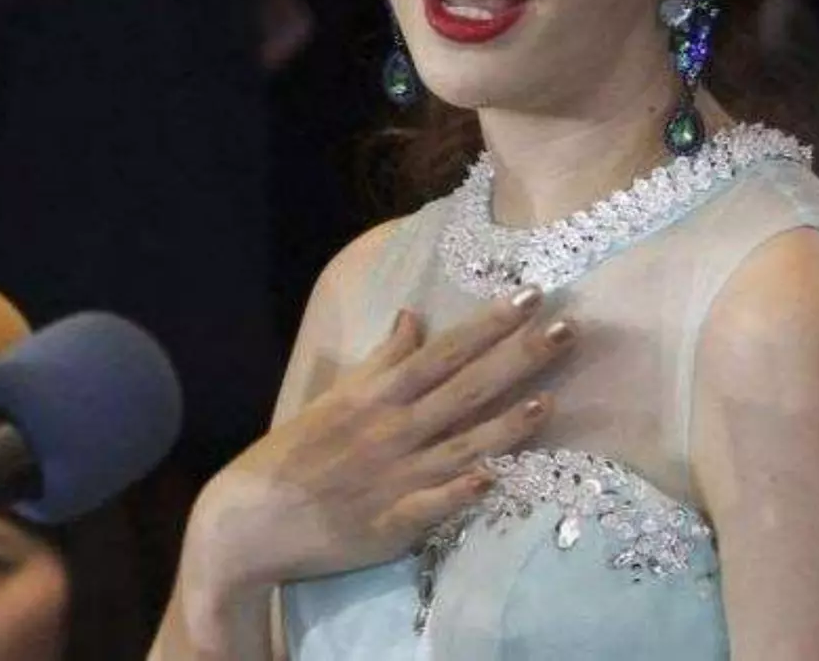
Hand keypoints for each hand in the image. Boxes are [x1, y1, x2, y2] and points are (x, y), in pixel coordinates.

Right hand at [187, 291, 576, 596]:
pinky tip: (498, 478)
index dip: (488, 325)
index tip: (530, 296)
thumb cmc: (294, 454)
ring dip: (506, 423)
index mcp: (376, 397)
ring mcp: (396, 477)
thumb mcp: (334, 398)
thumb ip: (380, 361)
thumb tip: (412, 316)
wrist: (251, 519)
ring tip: (550, 398)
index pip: (443, 353)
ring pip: (462, 444)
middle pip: (465, 389)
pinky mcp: (393, 523)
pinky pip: (435, 505)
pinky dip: (463, 491)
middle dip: (517, 358)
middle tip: (567, 328)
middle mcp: (393, 431)